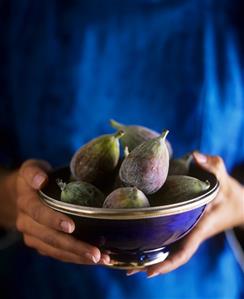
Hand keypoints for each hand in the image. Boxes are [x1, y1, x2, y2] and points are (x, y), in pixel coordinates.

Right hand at [15, 159, 109, 264]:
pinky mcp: (42, 244)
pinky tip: (94, 259)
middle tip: (95, 253)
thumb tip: (40, 180)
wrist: (22, 194)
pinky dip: (75, 258)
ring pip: (56, 251)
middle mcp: (27, 224)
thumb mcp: (31, 168)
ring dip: (78, 257)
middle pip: (50, 238)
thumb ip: (34, 172)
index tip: (71, 227)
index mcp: (26, 203)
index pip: (39, 213)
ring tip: (101, 259)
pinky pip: (58, 254)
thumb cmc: (34, 178)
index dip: (54, 220)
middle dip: (73, 247)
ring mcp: (34, 237)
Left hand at [127, 152, 243, 277]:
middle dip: (148, 264)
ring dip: (145, 254)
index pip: (184, 251)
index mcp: (199, 227)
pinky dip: (150, 239)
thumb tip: (195, 155)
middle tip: (124, 268)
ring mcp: (184, 230)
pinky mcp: (180, 224)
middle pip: (167, 255)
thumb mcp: (224, 179)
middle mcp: (189, 233)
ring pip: (163, 247)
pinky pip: (163, 234)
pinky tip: (132, 237)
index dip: (168, 264)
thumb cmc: (230, 194)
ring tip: (121, 258)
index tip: (149, 272)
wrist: (236, 204)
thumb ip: (213, 166)